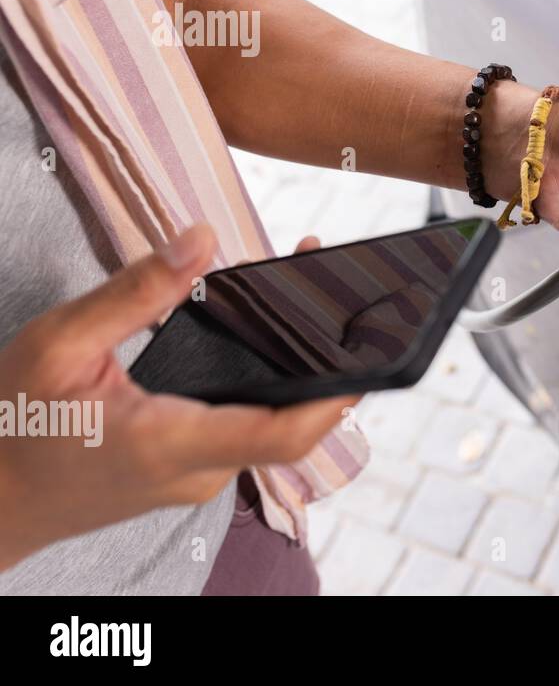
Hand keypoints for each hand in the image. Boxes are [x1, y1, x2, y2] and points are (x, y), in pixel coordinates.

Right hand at [0, 225, 356, 570]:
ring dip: (297, 365)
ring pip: (272, 422)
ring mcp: (201, 476)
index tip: (366, 349)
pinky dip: (267, 381)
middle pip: (291, 420)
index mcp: (170, 442)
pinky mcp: (195, 469)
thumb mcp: (57, 345)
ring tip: (302, 290)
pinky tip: (266, 332)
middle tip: (326, 280)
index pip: (283, 434)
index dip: (336, 396)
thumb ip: (134, 293)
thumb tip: (200, 238)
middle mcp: (199, 469)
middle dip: (324, 356)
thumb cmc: (13, 424)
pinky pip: (248, 426)